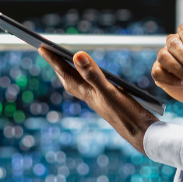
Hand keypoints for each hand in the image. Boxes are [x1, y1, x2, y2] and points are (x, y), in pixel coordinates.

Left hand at [38, 48, 159, 154]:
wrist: (142, 134)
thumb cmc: (125, 114)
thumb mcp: (108, 91)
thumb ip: (92, 73)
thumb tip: (76, 55)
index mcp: (87, 93)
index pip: (65, 73)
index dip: (53, 60)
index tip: (41, 47)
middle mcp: (91, 97)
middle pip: (69, 79)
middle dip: (59, 66)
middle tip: (48, 54)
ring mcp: (100, 100)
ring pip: (80, 85)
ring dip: (71, 73)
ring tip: (66, 64)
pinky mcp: (110, 102)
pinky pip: (92, 88)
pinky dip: (88, 79)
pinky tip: (95, 79)